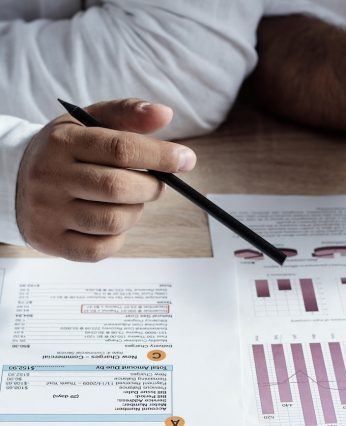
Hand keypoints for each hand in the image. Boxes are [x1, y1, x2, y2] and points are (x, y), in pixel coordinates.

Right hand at [16, 98, 195, 260]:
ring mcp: (49, 212)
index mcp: (63, 141)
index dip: (160, 156)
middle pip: (119, 188)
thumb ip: (126, 114)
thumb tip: (165, 114)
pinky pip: (100, 249)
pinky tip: (112, 222)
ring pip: (113, 221)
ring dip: (135, 213)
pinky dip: (117, 238)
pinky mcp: (52, 241)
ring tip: (129, 202)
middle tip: (156, 185)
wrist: (15, 181)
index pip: (120, 148)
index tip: (185, 160)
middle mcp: (51, 176)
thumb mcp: (88, 123)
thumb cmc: (64, 151)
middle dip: (150, 188)